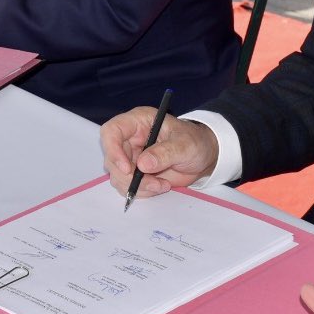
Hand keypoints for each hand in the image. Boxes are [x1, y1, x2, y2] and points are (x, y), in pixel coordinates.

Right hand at [100, 108, 218, 198]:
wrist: (202, 158)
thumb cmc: (195, 142)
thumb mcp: (185, 145)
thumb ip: (165, 153)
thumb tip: (143, 164)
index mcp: (138, 122)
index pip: (112, 131)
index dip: (113, 150)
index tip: (127, 169)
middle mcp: (130, 138)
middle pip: (112, 158)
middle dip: (129, 176)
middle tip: (153, 184)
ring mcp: (131, 156)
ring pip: (117, 175)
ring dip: (137, 186)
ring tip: (161, 185)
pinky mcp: (135, 172)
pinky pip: (127, 186)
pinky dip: (141, 191)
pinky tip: (159, 186)